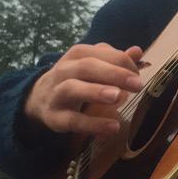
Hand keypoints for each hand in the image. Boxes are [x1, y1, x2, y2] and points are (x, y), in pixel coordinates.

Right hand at [25, 43, 143, 137]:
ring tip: (118, 97)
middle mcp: (64, 70)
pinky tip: (113, 127)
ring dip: (96, 92)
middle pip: (87, 67)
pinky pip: (73, 120)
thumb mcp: (93, 66)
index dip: (124, 63)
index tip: (139, 77)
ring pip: (73, 89)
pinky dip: (93, 124)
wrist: (39, 99)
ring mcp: (57, 93)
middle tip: (137, 84)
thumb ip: (115, 60)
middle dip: (114, 74)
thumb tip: (137, 51)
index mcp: (78, 54)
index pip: (102, 52)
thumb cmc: (76, 79)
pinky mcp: (54, 117)